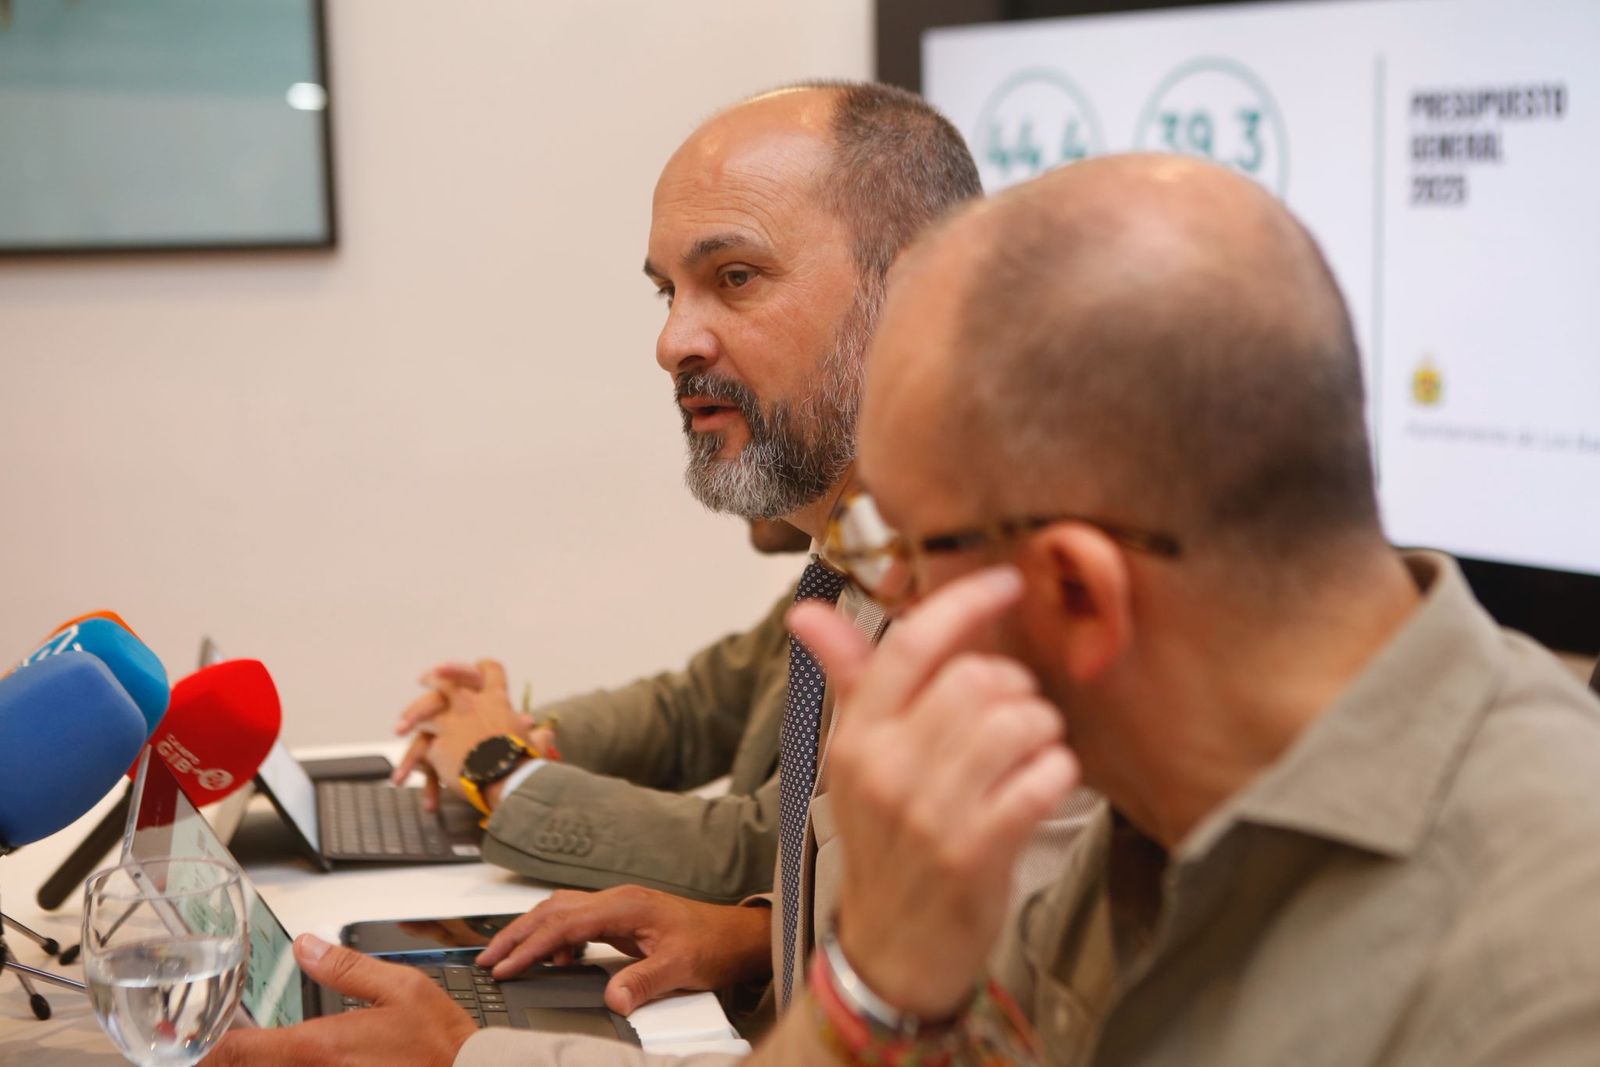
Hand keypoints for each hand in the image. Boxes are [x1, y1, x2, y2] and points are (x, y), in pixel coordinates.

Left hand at [203, 935, 475, 1066]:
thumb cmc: (443, 1044)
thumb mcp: (402, 988)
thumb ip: (347, 968)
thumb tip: (306, 945)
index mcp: (318, 1048)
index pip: (238, 1053)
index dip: (212, 1051)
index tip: (204, 1048)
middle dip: (234, 1063)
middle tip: (229, 1053)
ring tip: (259, 1057)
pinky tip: (303, 1066)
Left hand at [392, 659, 537, 810]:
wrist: (506, 779)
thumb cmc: (524, 760)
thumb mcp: (534, 743)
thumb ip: (539, 736)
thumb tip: (548, 734)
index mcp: (496, 699)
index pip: (489, 669)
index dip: (482, 668)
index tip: (475, 670)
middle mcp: (471, 704)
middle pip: (447, 679)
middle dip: (436, 676)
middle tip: (427, 678)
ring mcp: (451, 722)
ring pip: (425, 708)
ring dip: (413, 714)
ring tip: (403, 724)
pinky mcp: (437, 744)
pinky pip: (422, 746)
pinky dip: (416, 758)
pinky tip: (409, 768)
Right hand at [475, 886, 772, 1014]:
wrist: (737, 935)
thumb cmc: (713, 943)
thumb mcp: (680, 967)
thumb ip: (642, 982)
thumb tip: (611, 1000)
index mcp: (625, 906)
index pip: (564, 922)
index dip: (530, 946)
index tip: (504, 966)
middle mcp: (617, 900)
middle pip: (553, 910)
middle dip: (517, 934)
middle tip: (487, 959)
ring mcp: (618, 906)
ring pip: (562, 912)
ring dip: (532, 933)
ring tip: (507, 959)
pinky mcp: (622, 918)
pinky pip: (577, 922)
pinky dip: (556, 939)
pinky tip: (555, 961)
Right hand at [789, 567, 1078, 1021]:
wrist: (891, 950)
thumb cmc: (887, 846)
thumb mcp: (856, 761)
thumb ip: (848, 679)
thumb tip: (806, 612)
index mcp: (856, 736)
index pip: (911, 642)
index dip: (966, 601)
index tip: (1005, 582)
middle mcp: (886, 768)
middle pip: (976, 678)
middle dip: (1015, 686)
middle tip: (1016, 710)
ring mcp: (930, 813)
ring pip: (1016, 722)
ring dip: (1041, 729)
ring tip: (1032, 749)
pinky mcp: (976, 852)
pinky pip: (1042, 779)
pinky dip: (1058, 771)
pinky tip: (1046, 781)